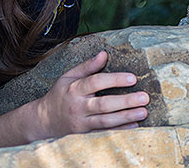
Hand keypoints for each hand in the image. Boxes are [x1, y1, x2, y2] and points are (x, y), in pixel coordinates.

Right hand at [31, 51, 148, 139]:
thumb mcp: (68, 77)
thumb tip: (104, 54)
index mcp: (74, 89)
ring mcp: (81, 122)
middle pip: (103, 104)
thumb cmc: (60, 94)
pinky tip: (134, 125)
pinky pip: (105, 132)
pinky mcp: (85, 134)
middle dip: (125, 101)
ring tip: (143, 112)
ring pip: (106, 121)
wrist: (44, 120)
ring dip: (126, 117)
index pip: (96, 82)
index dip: (114, 79)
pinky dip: (120, 129)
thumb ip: (87, 66)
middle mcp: (78, 106)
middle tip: (144, 97)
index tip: (133, 78)